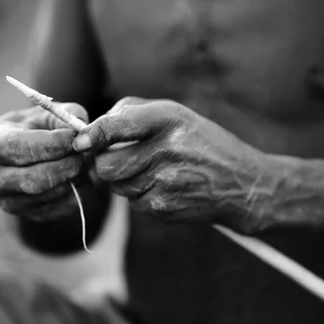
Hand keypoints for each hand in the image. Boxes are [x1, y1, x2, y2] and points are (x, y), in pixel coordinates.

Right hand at [0, 103, 89, 222]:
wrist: (32, 153)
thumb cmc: (38, 127)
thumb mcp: (48, 112)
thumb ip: (64, 117)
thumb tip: (79, 134)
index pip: (17, 148)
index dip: (51, 144)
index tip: (76, 138)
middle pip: (32, 179)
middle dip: (66, 165)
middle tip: (87, 153)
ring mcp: (5, 201)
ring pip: (48, 195)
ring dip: (73, 178)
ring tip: (84, 161)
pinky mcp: (26, 215)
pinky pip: (57, 208)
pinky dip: (75, 193)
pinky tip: (79, 177)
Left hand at [72, 97, 269, 232]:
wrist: (243, 185)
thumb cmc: (204, 144)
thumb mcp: (177, 115)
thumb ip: (132, 114)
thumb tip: (91, 133)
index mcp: (169, 119)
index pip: (116, 126)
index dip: (93, 135)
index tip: (81, 141)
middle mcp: (166, 150)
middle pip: (106, 166)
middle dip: (105, 163)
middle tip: (119, 158)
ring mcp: (165, 184)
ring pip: (116, 186)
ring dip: (124, 179)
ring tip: (153, 170)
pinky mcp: (164, 208)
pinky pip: (133, 202)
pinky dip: (140, 195)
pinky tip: (164, 186)